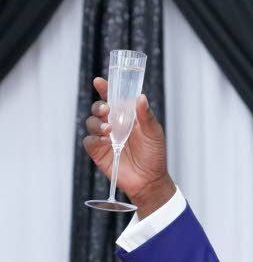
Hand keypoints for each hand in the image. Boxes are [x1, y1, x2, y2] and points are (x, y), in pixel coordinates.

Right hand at [83, 76, 174, 215]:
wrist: (150, 180)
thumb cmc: (154, 155)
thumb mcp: (154, 133)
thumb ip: (146, 116)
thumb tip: (140, 97)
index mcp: (126, 117)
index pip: (113, 99)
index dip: (105, 89)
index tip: (99, 82)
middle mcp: (113, 125)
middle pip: (98, 108)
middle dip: (99, 106)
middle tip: (106, 110)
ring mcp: (104, 138)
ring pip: (91, 122)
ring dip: (97, 123)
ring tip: (109, 130)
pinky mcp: (98, 152)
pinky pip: (89, 141)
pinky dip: (94, 138)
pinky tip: (105, 141)